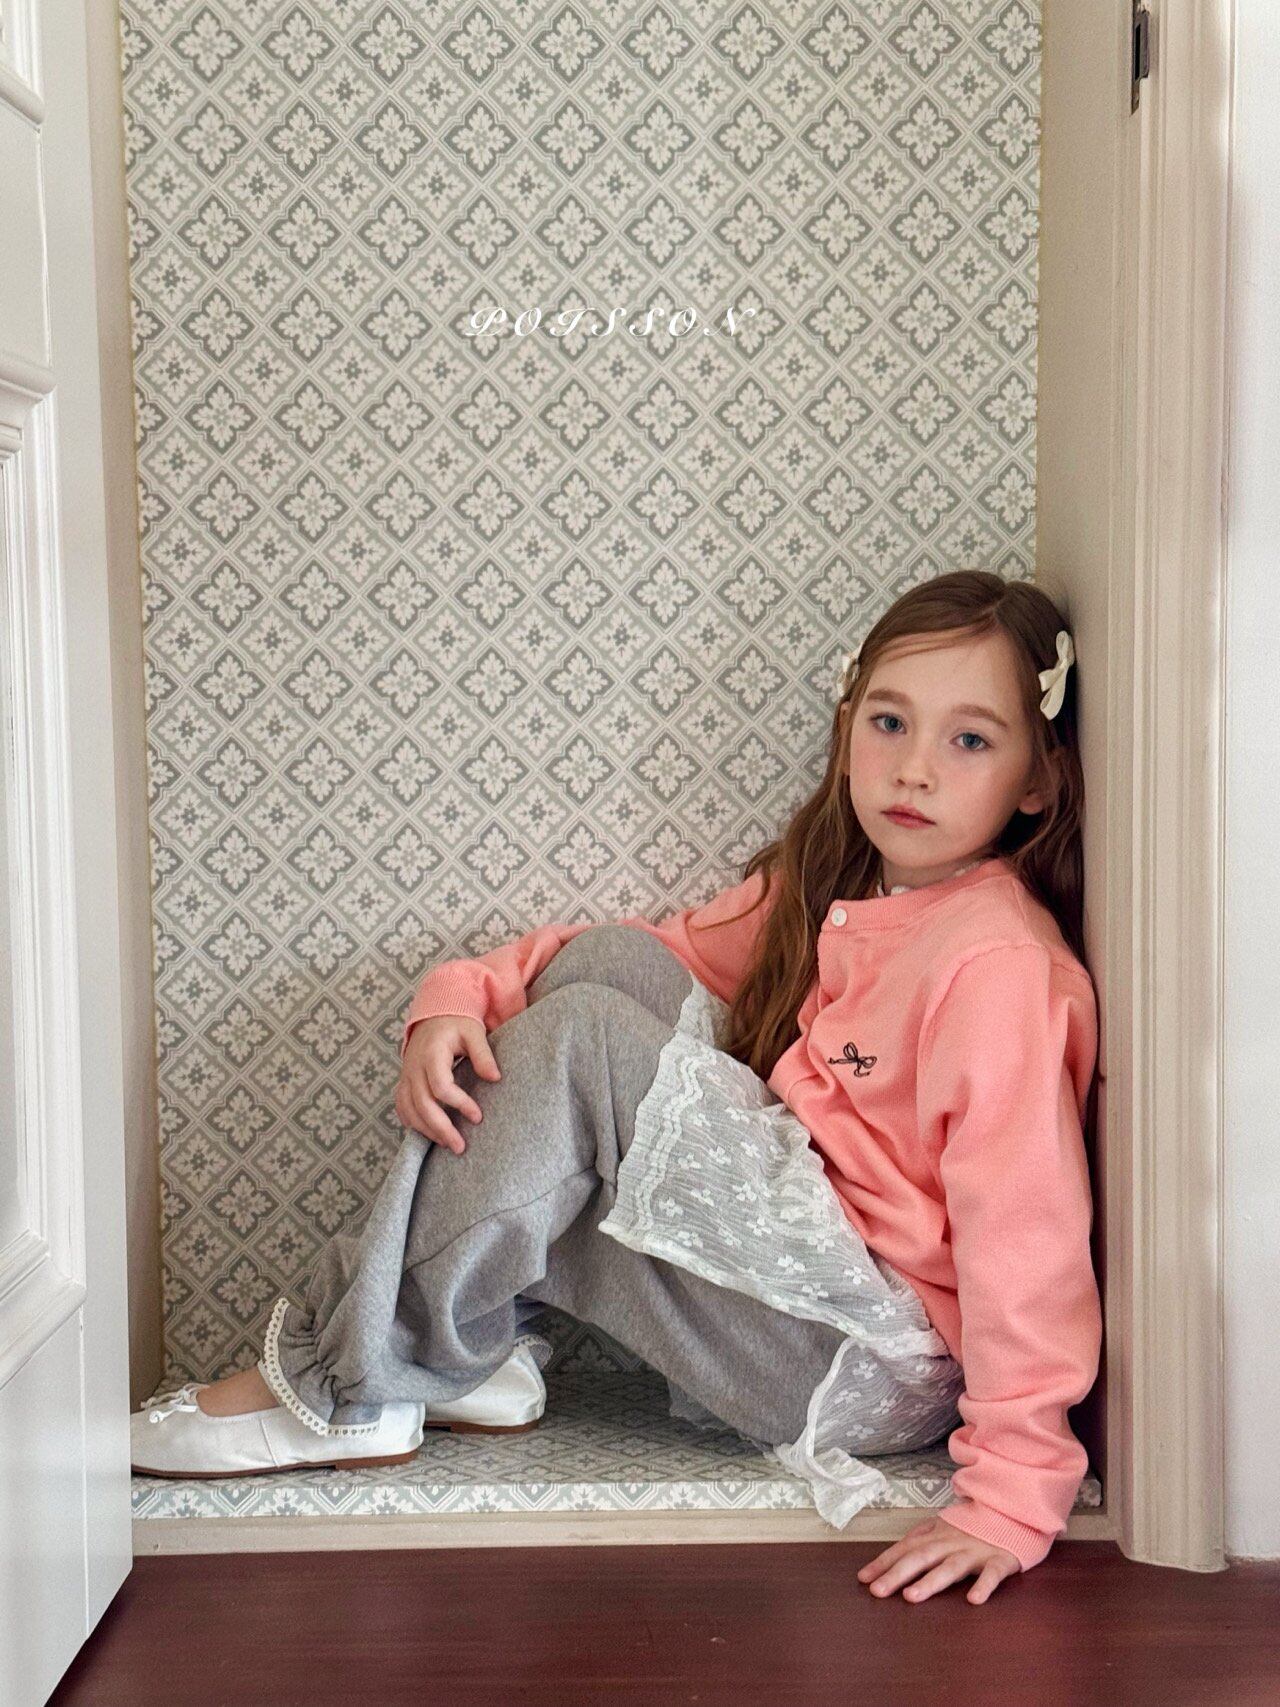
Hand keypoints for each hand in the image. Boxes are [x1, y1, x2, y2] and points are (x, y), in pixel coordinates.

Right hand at [395, 1014, 500, 1154]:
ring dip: (427, 1131)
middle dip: (441, 1128)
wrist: (434, 1015)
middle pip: (422, 1104)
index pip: (440, 1086)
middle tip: (460, 1147)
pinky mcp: (404, 1081)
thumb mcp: (473, 1032)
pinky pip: (402, 1107)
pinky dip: (412, 1123)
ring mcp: (406, 1075)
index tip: (478, 1116)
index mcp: (431, 1054)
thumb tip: (495, 1078)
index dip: (459, 1103)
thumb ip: (483, 1055)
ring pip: (409, 1110)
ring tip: (449, 1145)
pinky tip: (428, 1134)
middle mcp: (414, 1067)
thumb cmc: (457, 1023)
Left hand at [856, 1516, 1020, 1604]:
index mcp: (937, 1535)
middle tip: (877, 1592)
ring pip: (951, 1567)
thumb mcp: (944, 1525)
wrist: (1013, 1510)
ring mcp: (975, 1551)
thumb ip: (922, 1536)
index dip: (884, 1562)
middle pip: (921, 1557)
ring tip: (911, 1597)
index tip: (863, 1579)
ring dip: (931, 1581)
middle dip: (897, 1574)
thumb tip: (895, 1551)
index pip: (906, 1548)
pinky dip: (983, 1586)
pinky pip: (992, 1574)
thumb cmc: (974, 1525)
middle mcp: (952, 1542)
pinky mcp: (1000, 1560)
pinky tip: (973, 1600)